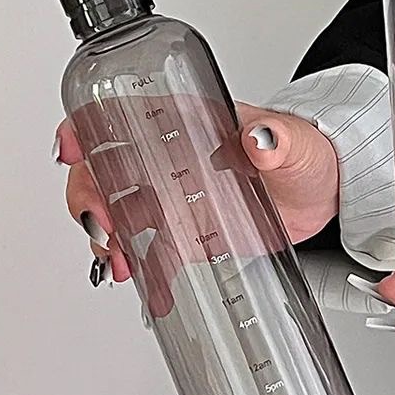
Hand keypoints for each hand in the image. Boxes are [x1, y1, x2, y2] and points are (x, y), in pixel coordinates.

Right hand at [54, 104, 338, 281]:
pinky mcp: (186, 228)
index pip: (122, 112)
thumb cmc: (305, 154)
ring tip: (123, 260)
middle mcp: (172, 156)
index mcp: (188, 122)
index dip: (86, 127)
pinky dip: (140, 266)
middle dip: (89, 195)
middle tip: (103, 225)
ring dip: (106, 236)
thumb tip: (260, 137)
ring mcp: (174, 194)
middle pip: (105, 166)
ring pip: (116, 209)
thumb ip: (276, 140)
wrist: (321, 192)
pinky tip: (146, 282)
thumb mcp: (294, 143)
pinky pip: (149, 247)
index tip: (73, 150)